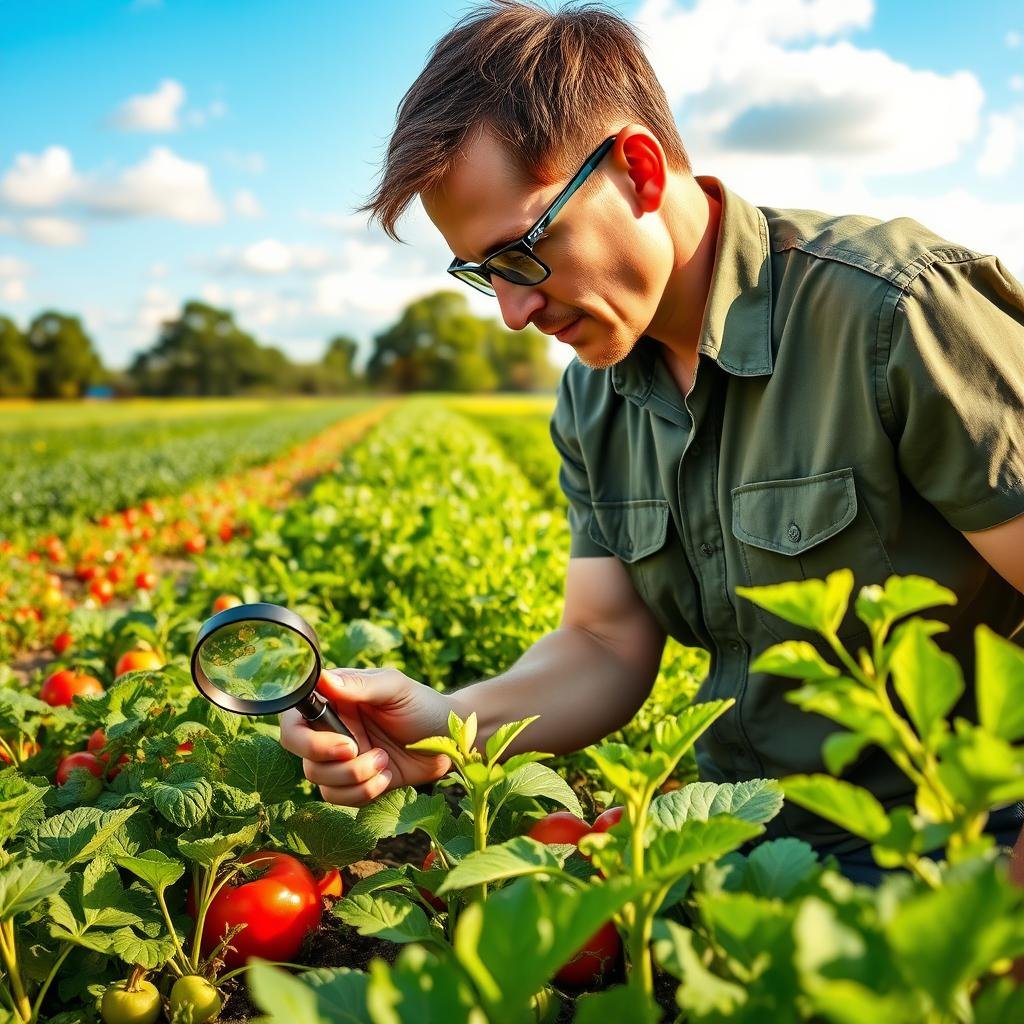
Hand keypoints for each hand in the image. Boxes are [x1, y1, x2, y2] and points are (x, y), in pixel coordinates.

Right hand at [279, 667, 453, 806]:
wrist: (449, 740)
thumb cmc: (422, 704)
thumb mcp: (395, 688)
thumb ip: (360, 685)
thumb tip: (323, 678)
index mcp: (334, 699)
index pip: (293, 717)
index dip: (304, 737)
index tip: (344, 742)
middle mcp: (331, 727)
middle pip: (301, 753)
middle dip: (333, 761)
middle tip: (361, 751)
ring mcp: (341, 757)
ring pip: (318, 780)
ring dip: (354, 777)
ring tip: (384, 761)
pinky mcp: (354, 781)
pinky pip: (338, 797)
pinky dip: (363, 792)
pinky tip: (386, 776)